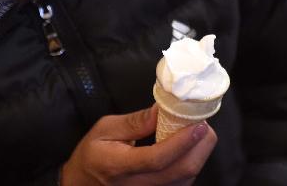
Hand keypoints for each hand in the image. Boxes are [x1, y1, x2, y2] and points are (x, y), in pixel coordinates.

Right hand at [60, 105, 217, 185]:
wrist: (83, 182)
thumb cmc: (93, 154)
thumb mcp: (105, 129)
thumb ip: (135, 122)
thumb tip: (163, 109)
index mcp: (118, 167)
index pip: (157, 159)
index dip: (182, 142)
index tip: (199, 124)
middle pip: (180, 172)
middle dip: (200, 147)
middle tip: (203, 123)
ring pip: (186, 180)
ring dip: (199, 155)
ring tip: (198, 133)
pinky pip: (182, 183)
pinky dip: (192, 164)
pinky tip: (190, 149)